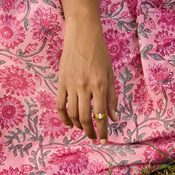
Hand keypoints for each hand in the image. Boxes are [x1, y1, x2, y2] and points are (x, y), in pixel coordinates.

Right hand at [56, 18, 118, 142]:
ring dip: (78, 126)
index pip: (100, 115)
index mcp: (99, 85)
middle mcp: (84, 87)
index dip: (102, 130)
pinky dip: (64, 117)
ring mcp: (71, 85)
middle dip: (90, 131)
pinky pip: (60, 104)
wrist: (82, 34)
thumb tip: (113, 117)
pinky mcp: (61, 82)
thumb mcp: (110, 73)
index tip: (103, 140)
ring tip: (83, 129)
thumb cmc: (99, 53)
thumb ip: (111, 97)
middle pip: (85, 118)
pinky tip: (69, 123)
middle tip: (93, 136)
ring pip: (72, 113)